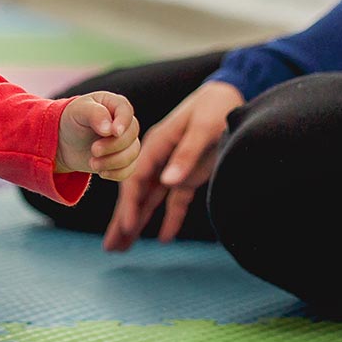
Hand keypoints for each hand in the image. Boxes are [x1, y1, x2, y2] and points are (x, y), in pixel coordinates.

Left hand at [56, 91, 140, 179]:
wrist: (64, 142)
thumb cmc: (71, 120)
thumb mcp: (78, 111)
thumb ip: (94, 114)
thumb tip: (109, 129)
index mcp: (114, 105)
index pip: (126, 111)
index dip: (123, 122)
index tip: (114, 132)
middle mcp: (124, 122)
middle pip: (131, 134)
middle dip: (113, 145)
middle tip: (94, 150)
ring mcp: (126, 142)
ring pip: (132, 154)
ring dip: (113, 162)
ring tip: (92, 163)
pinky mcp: (123, 159)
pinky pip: (129, 169)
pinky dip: (116, 173)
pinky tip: (101, 172)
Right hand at [104, 80, 243, 252]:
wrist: (231, 93)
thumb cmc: (215, 107)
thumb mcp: (203, 128)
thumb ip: (186, 155)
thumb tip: (167, 182)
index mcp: (155, 144)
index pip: (135, 180)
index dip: (128, 204)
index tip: (125, 227)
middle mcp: (158, 158)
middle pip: (136, 194)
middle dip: (123, 220)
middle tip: (110, 248)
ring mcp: (172, 167)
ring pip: (151, 200)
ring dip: (139, 222)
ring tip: (123, 247)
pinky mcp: (189, 174)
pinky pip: (176, 201)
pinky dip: (170, 218)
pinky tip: (163, 237)